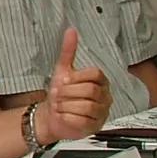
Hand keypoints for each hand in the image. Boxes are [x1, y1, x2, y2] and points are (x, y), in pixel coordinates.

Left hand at [35, 28, 109, 142]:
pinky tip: (61, 116)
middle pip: (90, 91)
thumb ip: (68, 51)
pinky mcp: (95, 126)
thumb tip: (70, 31)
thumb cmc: (61, 93)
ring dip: (66, 106)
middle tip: (56, 95)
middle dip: (68, 93)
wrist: (52, 115)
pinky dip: (67, 118)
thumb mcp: (62, 70)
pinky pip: (82, 121)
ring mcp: (102, 112)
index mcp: (99, 81)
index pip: (95, 74)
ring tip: (58, 106)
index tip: (62, 81)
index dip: (76, 78)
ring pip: (86, 107)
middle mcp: (104, 96)